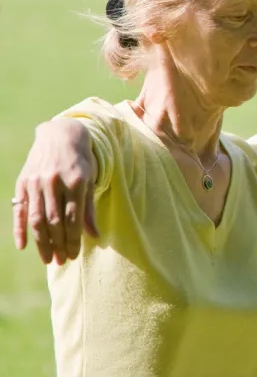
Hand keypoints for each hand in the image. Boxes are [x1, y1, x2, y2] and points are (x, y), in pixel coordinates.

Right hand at [13, 120, 99, 264]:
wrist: (61, 135)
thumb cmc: (81, 161)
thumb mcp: (90, 180)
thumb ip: (89, 208)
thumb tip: (95, 236)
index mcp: (76, 182)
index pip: (73, 218)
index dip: (73, 239)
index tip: (74, 255)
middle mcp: (54, 182)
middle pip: (54, 221)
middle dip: (58, 244)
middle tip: (62, 261)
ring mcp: (36, 182)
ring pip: (37, 219)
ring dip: (41, 242)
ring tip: (48, 259)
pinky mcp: (23, 182)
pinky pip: (21, 209)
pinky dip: (20, 228)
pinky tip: (23, 245)